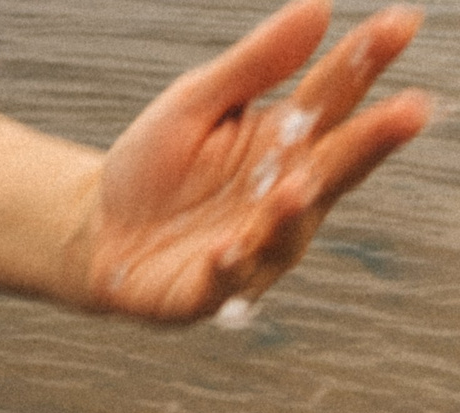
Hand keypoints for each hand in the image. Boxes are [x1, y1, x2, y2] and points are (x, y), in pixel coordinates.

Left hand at [85, 0, 432, 318]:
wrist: (97, 231)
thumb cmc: (156, 164)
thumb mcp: (196, 102)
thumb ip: (254, 64)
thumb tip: (318, 7)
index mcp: (288, 142)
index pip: (335, 97)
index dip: (365, 63)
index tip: (399, 24)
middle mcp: (287, 196)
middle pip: (334, 165)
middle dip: (371, 140)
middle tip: (410, 110)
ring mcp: (255, 247)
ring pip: (284, 230)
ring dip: (291, 211)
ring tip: (296, 186)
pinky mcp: (207, 290)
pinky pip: (223, 281)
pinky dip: (228, 267)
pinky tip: (228, 249)